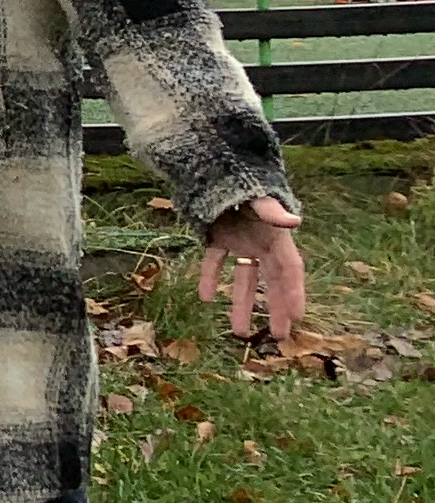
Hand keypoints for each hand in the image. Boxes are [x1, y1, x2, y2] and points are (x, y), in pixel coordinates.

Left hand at [196, 194, 304, 342]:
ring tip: (238, 332)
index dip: (294, 293)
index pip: (289, 270)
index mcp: (276, 237)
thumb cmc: (243, 181)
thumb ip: (272, 211)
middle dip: (275, 307)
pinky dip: (210, 277)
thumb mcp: (258, 198)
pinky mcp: (219, 237)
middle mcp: (262, 243)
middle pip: (272, 281)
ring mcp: (241, 241)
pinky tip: (205, 297)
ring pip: (244, 278)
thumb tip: (293, 222)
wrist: (216, 166)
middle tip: (277, 335)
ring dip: (242, 303)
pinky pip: (215, 261)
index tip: (297, 317)